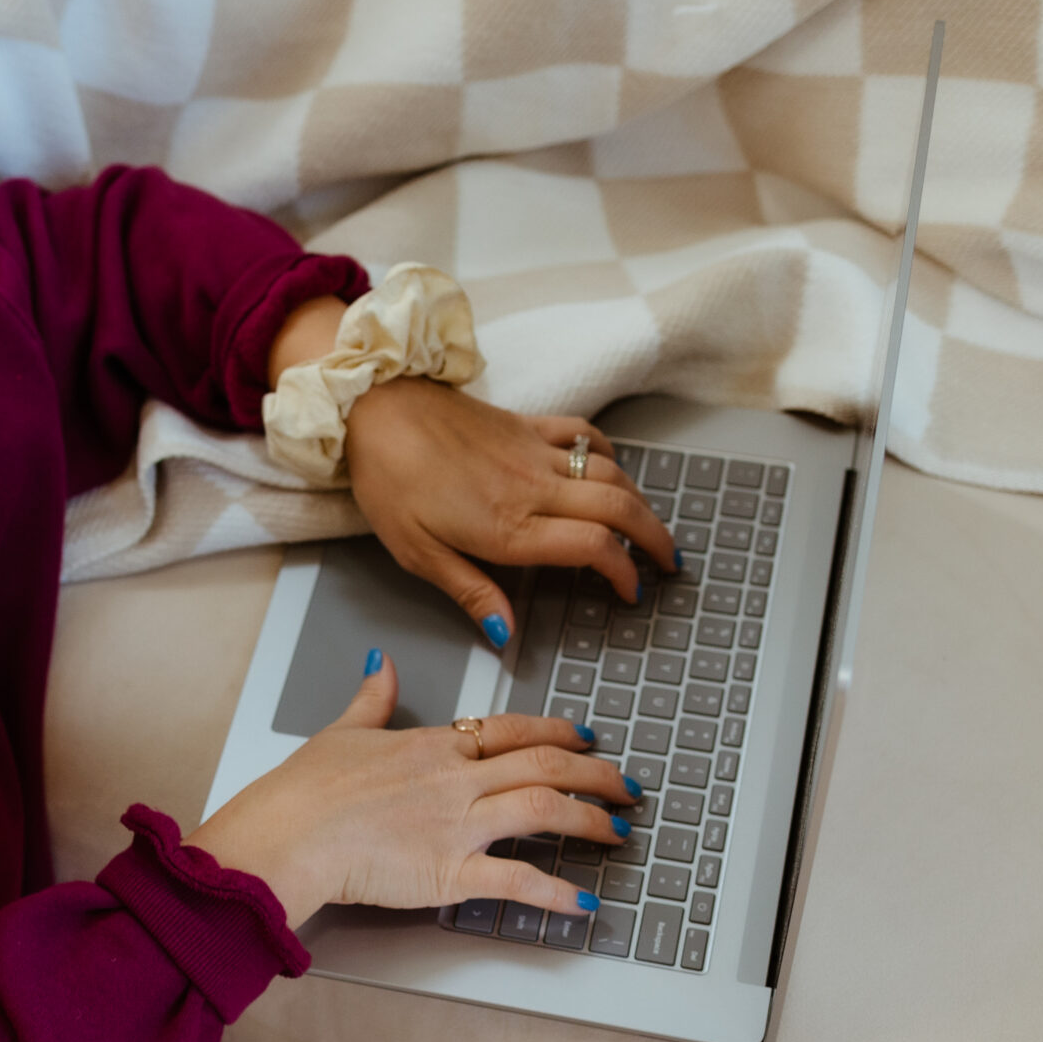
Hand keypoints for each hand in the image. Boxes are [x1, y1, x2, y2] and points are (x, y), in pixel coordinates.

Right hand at [188, 653, 643, 926]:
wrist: (286, 834)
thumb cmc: (304, 791)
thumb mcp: (341, 731)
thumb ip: (373, 699)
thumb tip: (383, 664)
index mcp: (434, 745)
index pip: (512, 730)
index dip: (558, 733)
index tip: (588, 738)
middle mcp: (456, 779)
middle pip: (544, 764)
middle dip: (596, 774)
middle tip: (628, 786)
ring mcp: (457, 824)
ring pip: (544, 809)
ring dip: (590, 821)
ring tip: (620, 833)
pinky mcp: (450, 872)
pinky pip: (517, 880)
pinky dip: (557, 892)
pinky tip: (586, 901)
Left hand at [343, 377, 675, 644]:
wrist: (373, 407)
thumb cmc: (388, 480)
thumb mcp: (418, 554)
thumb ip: (471, 593)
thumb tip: (507, 634)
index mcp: (508, 526)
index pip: (592, 548)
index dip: (624, 572)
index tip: (631, 591)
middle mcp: (532, 487)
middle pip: (619, 508)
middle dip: (654, 538)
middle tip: (669, 563)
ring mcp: (533, 451)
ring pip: (611, 473)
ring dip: (641, 501)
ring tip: (652, 526)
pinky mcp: (526, 423)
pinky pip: (584, 433)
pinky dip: (608, 453)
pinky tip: (611, 467)